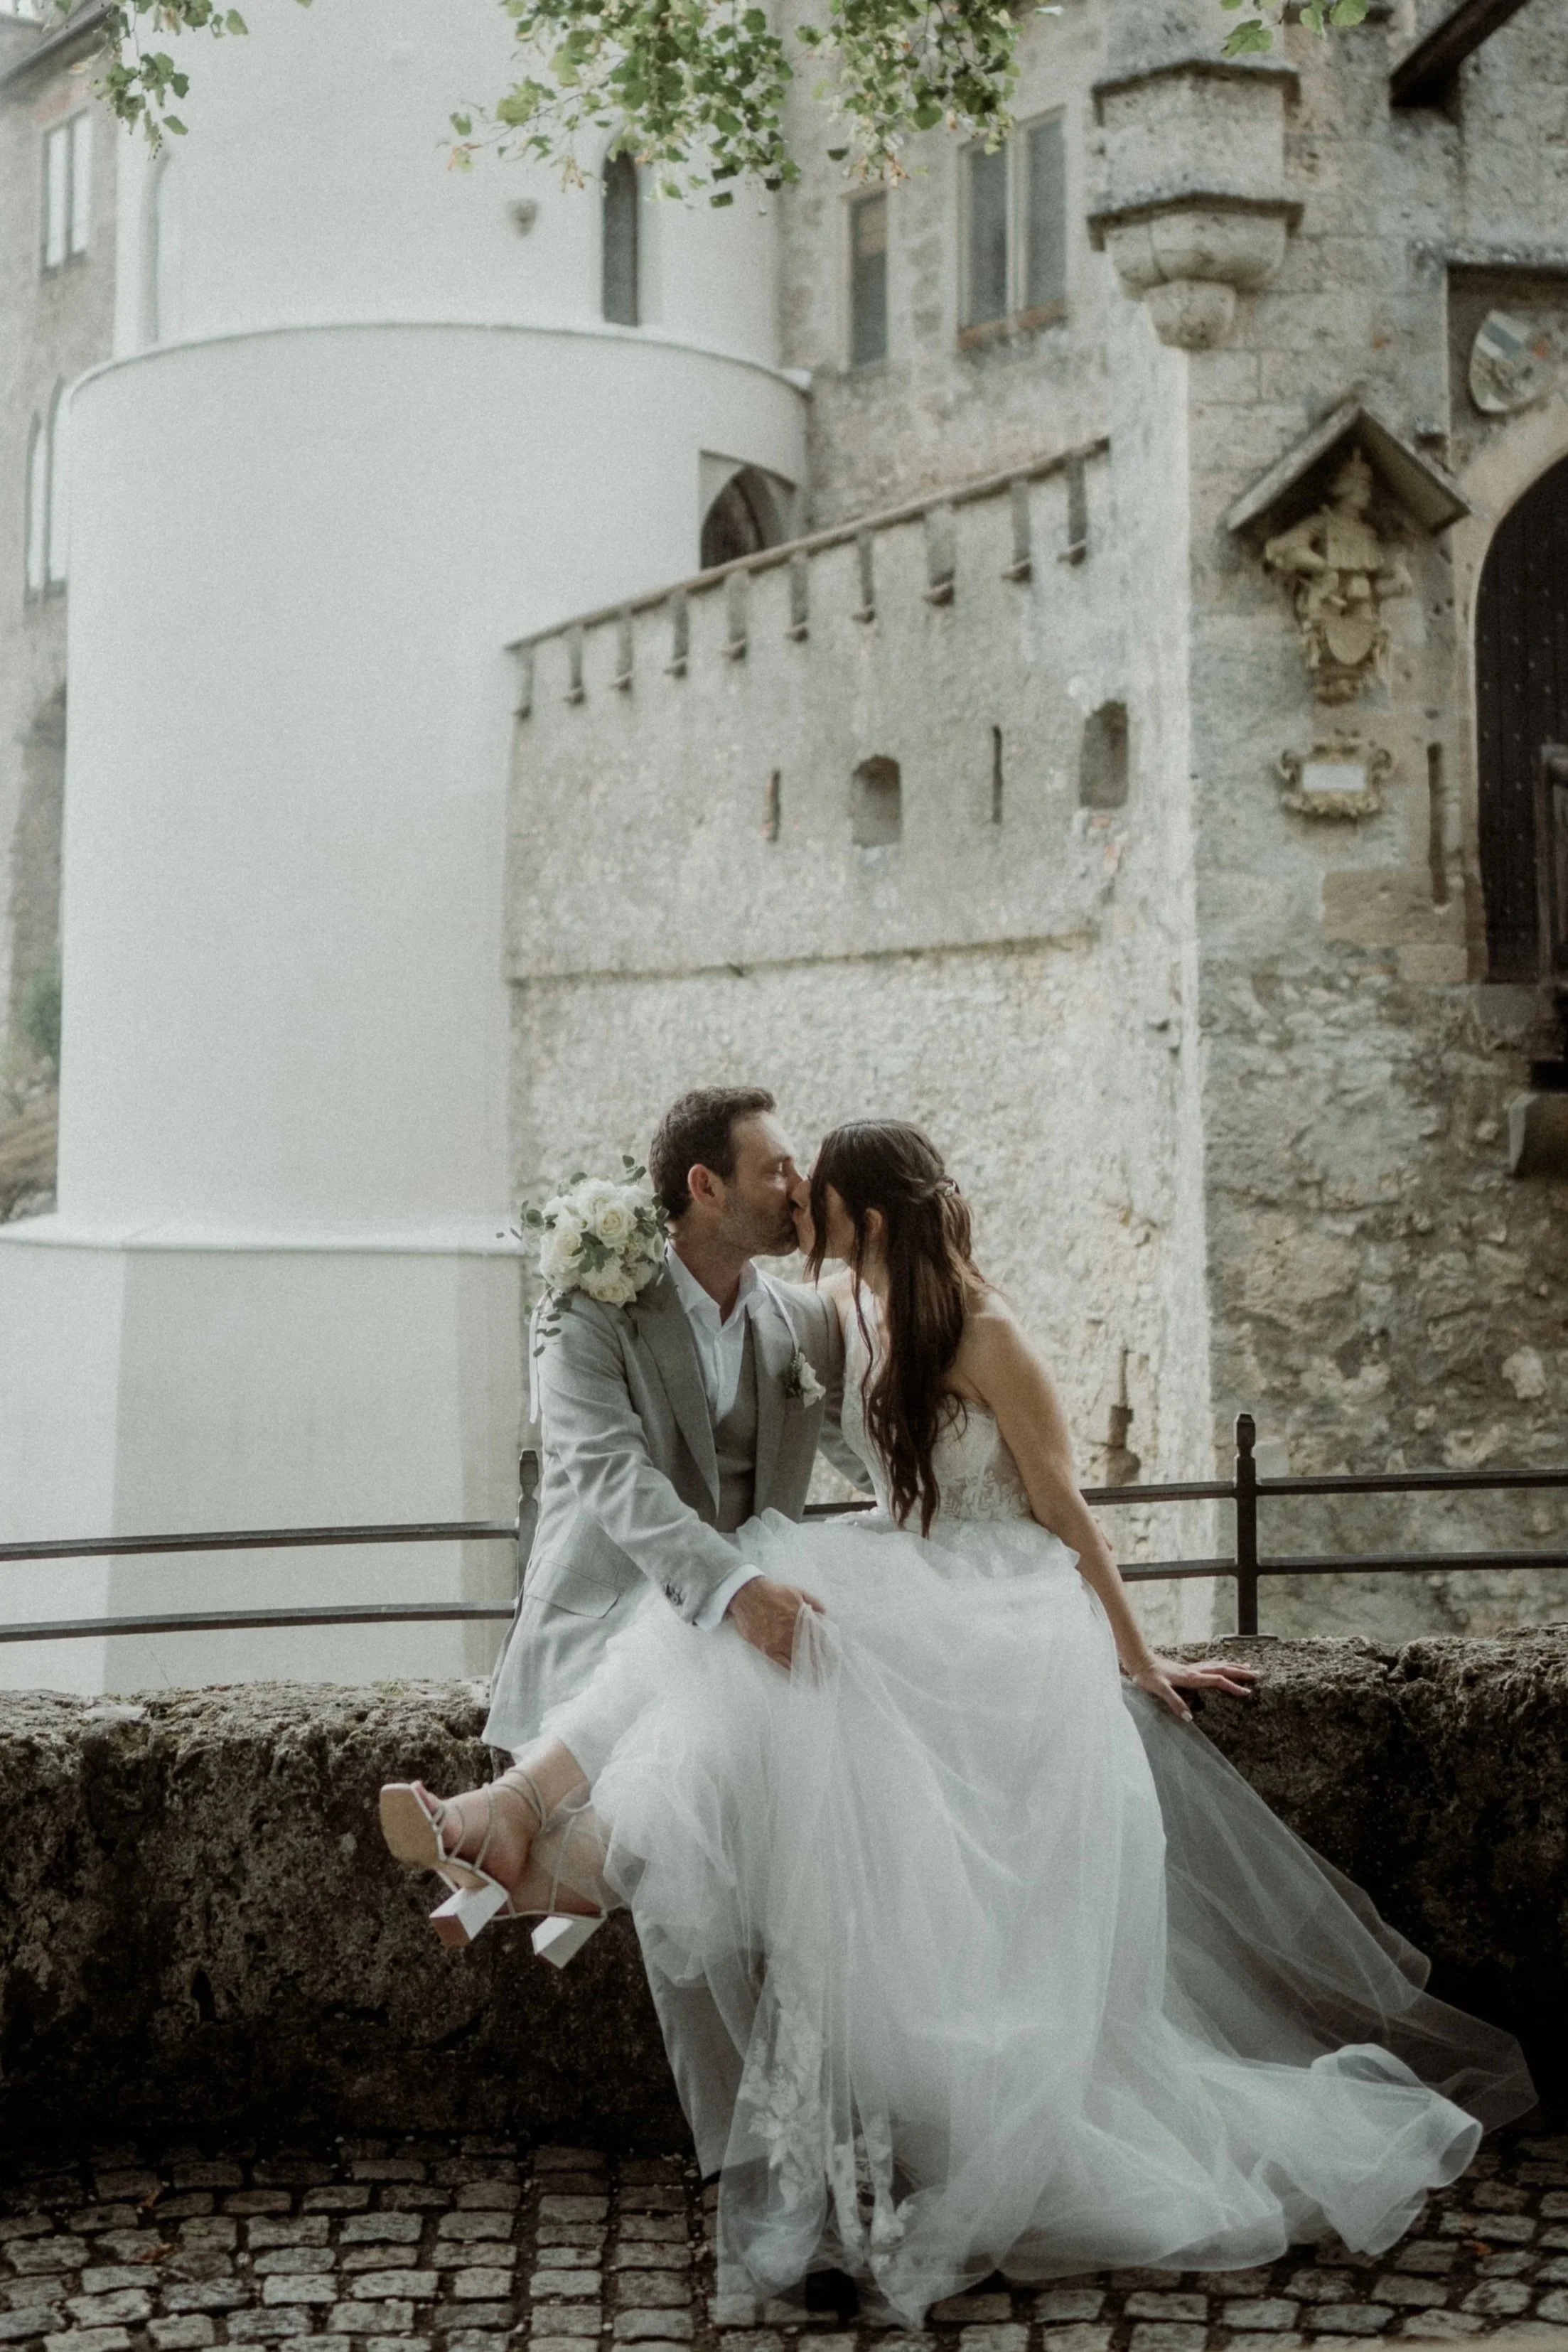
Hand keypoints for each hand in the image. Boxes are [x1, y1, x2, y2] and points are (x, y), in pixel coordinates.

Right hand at [726, 1574, 824, 1669]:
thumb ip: (813, 1601)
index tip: (836, 1656)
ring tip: (819, 1678)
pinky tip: (800, 1675)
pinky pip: (783, 1662)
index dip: (829, 1647)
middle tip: (830, 1670)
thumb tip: (826, 1613)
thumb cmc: (773, 1592)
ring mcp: (780, 1641)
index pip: (821, 1636)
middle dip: (822, 1661)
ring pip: (799, 1658)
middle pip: (812, 1650)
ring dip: (810, 1668)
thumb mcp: (797, 1591)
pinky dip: (793, 1670)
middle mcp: (793, 1631)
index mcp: (802, 1618)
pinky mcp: (768, 1648)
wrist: (748, 1595)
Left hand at [1129, 1653, 1259, 1721]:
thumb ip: (1173, 1702)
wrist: (1137, 1660)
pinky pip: (1209, 1665)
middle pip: (1222, 1669)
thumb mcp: (1158, 1690)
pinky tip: (1222, 1665)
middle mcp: (1193, 1670)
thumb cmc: (1146, 1676)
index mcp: (1190, 1677)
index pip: (1217, 1680)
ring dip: (1233, 1666)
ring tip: (1246, 1666)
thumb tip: (1189, 1718)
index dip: (1233, 1686)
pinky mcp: (1186, 1668)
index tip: (1248, 1692)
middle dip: (1240, 1671)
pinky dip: (1221, 1664)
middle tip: (1257, 1674)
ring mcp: (1190, 1668)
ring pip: (1217, 1665)